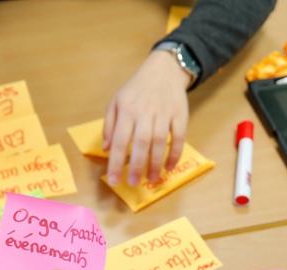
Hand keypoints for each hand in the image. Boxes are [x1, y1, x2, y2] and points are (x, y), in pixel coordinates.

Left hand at [104, 50, 191, 185]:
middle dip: (137, 165)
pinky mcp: (180, 115)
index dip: (115, 162)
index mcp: (127, 110)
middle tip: (134, 183)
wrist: (164, 70)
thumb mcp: (116, 101)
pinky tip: (169, 167)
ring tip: (152, 180)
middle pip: (141, 143)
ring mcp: (164, 113)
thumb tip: (106, 149)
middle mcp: (145, 112)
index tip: (114, 180)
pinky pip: (178, 137)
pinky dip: (175, 153)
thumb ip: (109, 125)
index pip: (119, 140)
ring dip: (156, 163)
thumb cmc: (136, 89)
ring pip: (160, 141)